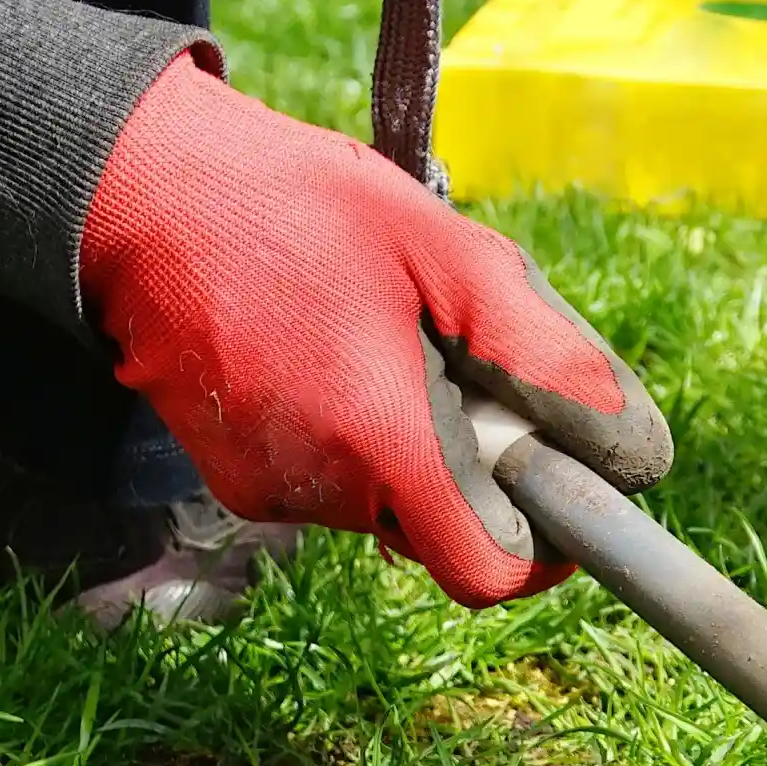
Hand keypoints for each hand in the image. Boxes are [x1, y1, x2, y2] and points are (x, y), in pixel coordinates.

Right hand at [80, 55, 671, 605]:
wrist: (137, 192)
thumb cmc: (298, 205)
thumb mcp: (446, 251)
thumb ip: (542, 353)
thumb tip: (629, 446)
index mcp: (379, 440)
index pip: (488, 572)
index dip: (544, 546)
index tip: (562, 484)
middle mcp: (318, 491)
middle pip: (446, 529)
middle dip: (478, 463)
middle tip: (459, 355)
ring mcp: (267, 491)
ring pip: (393, 502)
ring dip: (418, 439)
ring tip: (386, 334)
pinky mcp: (236, 478)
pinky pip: (337, 480)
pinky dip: (361, 432)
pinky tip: (335, 347)